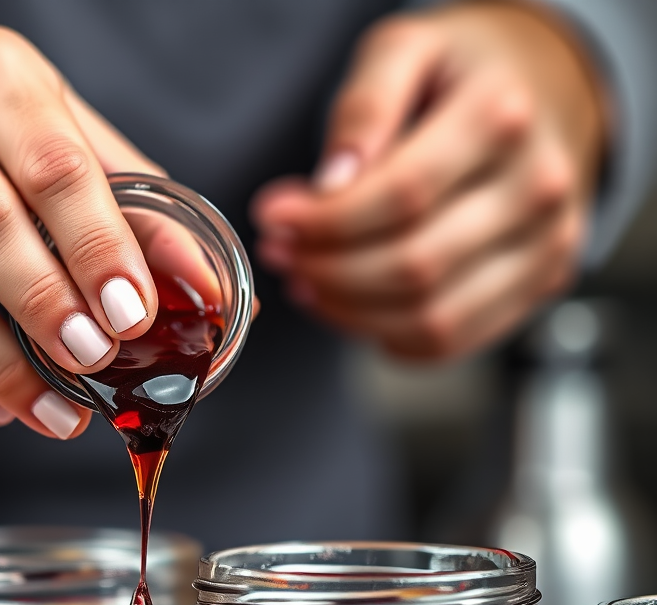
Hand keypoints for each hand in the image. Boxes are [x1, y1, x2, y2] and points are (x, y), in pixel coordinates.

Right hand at [0, 28, 163, 436]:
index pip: (51, 164)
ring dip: (6, 373)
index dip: (98, 247)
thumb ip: (141, 217)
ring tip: (60, 413)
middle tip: (96, 363)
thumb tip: (203, 292)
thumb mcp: (76, 155)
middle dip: (48, 309)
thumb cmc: (3, 160)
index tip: (134, 315)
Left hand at [250, 2, 605, 360]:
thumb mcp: (405, 50)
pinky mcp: (540, 284)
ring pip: (429, 317)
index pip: (401, 195)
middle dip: (327, 270)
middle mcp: (538, 185)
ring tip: (307, 280)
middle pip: (413, 265)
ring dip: (349, 312)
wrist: (545, 91)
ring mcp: (547, 243)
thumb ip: (364, 107)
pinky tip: (353, 304)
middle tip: (281, 254)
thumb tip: (329, 186)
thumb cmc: (459, 76)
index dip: (325, 221)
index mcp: (502, 115)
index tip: (272, 218)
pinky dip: (387, 335)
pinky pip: (448, 340)